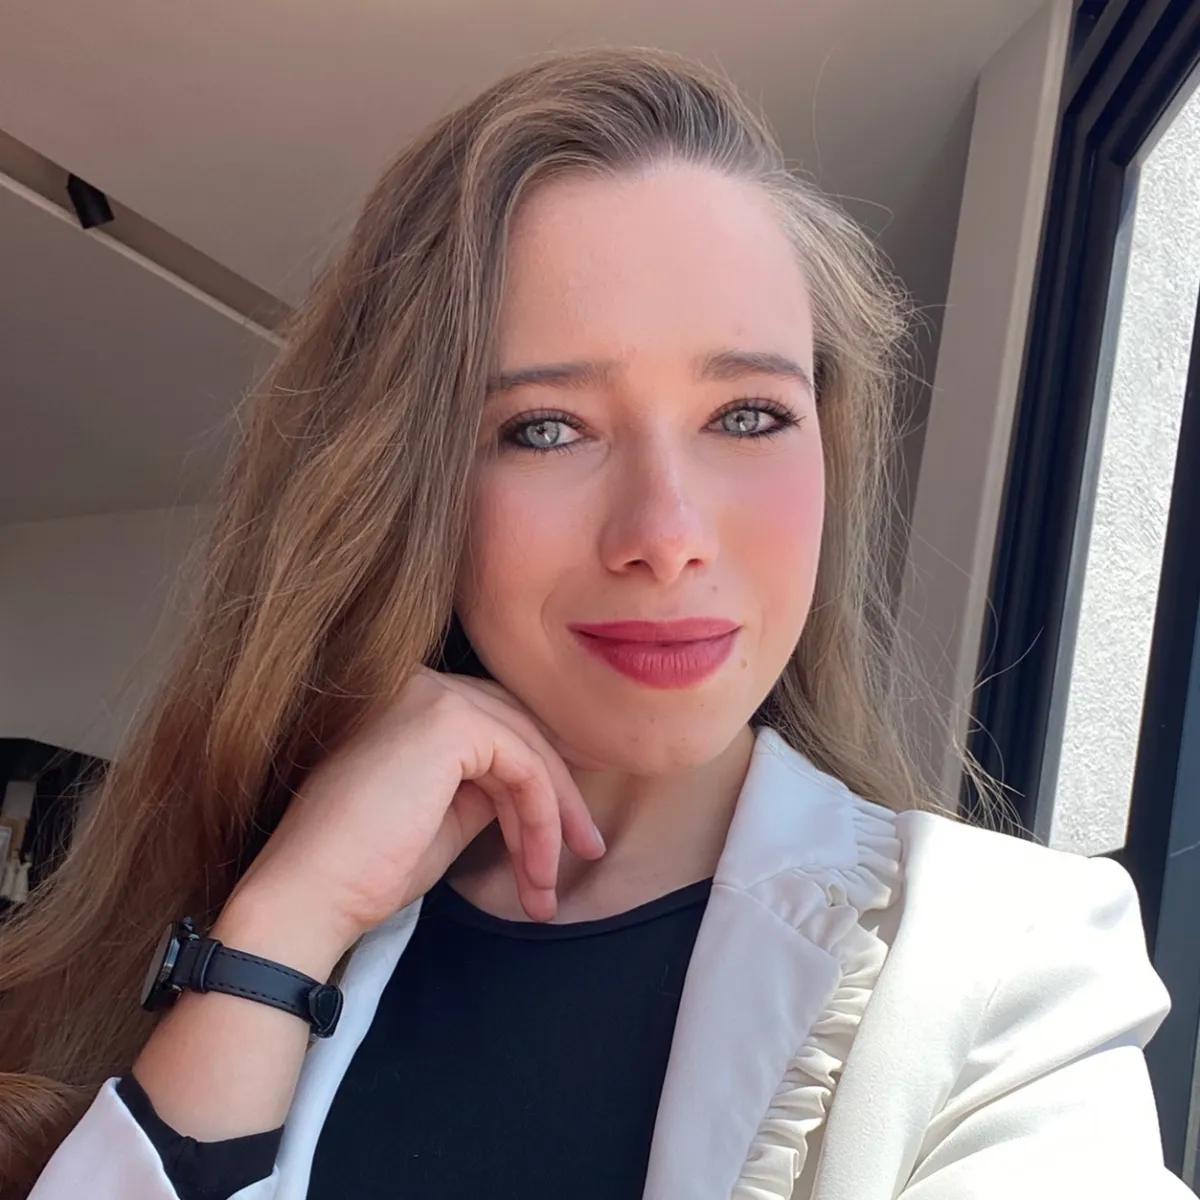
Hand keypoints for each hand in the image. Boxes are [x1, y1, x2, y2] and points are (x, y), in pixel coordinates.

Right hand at [222, 667, 605, 970]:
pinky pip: (524, 764)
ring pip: (527, 748)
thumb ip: (485, 789)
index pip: (494, 726)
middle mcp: (418, 683)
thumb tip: (534, 788)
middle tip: (585, 851)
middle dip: (557, 795)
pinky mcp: (447, 720)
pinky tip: (537, 864)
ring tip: (553, 883)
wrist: (309, 894)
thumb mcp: (443, 820)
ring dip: (551, 818)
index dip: (539, 773)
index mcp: (407, 700)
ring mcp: (431, 694)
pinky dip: (541, 815)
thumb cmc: (364, 870)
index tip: (568, 826)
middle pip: (517, 730)